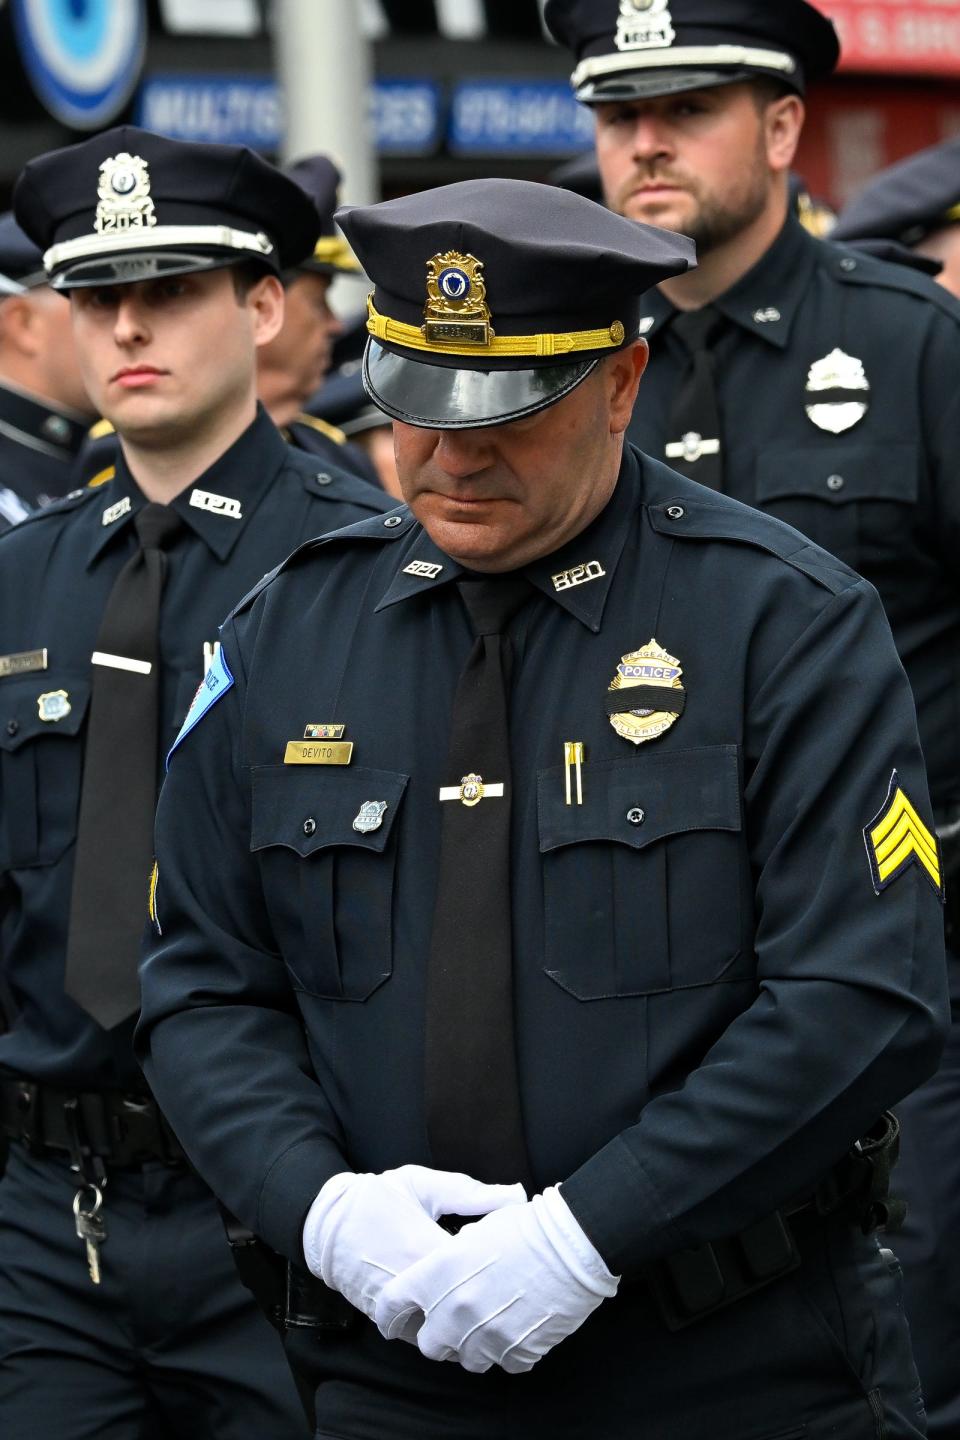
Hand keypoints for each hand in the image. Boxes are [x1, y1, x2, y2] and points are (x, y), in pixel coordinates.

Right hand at [302, 1164, 525, 1322]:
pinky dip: (442, 1335)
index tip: (519, 1261)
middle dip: (491, 1302)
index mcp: (425, 1247)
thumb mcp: (424, 1183)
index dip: (502, 1269)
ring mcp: (398, 1307)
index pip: (476, 1271)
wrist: (325, 1222)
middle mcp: (412, 1284)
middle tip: (516, 1292)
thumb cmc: (377, 1196)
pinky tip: (461, 1322)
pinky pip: (422, 1338)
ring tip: (493, 1311)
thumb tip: (519, 1194)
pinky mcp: (386, 1319)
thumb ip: (472, 1192)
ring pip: (444, 1332)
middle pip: (464, 1308)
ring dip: (468, 1325)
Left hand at [374, 1185, 618, 1373]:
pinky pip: (502, 1363)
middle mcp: (456, 1310)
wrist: (570, 1244)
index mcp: (438, 1274)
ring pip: (466, 1359)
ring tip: (490, 1322)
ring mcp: (486, 1335)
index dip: (390, 1312)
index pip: (392, 1303)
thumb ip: (451, 1253)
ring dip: (474, 1345)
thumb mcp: (477, 1227)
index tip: (393, 1317)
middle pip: (429, 1345)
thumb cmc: (525, 1226)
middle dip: (437, 1335)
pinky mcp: (516, 1351)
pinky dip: (507, 1350)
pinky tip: (517, 1327)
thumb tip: (449, 1261)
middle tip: (453, 1321)